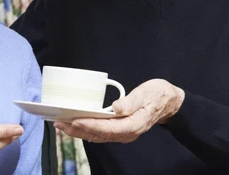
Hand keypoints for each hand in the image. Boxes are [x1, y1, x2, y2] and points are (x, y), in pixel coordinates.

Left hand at [54, 79, 184, 142]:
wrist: (168, 102)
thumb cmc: (158, 95)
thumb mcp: (147, 94)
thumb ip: (131, 101)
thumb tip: (116, 108)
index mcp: (134, 124)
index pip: (108, 128)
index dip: (90, 125)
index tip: (75, 120)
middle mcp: (127, 132)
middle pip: (99, 134)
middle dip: (78, 130)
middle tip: (60, 123)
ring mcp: (123, 133)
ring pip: (97, 135)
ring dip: (78, 131)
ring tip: (61, 125)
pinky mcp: (119, 129)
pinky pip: (100, 133)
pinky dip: (85, 129)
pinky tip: (74, 125)